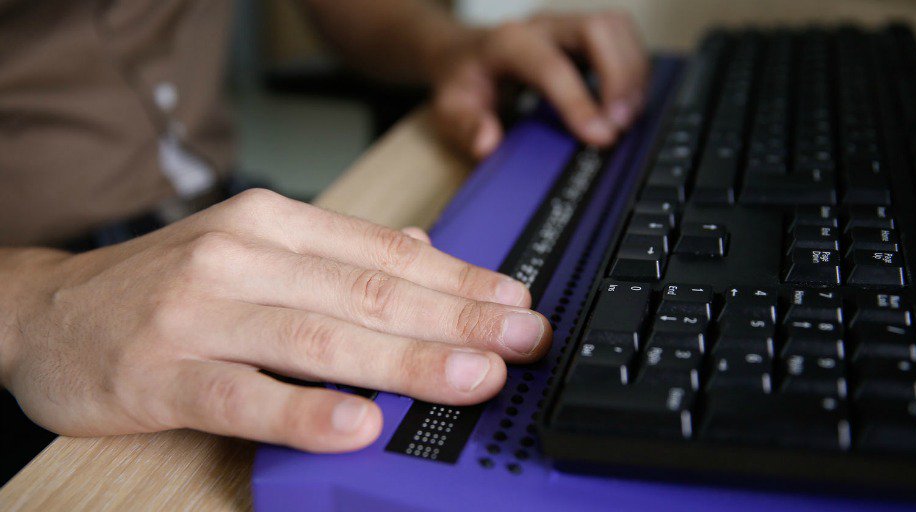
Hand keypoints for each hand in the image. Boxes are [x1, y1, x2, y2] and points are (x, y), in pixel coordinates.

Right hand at [0, 189, 550, 451]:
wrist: (45, 311)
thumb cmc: (164, 284)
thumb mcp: (254, 248)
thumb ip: (340, 252)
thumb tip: (422, 246)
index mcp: (274, 224)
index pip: (386, 253)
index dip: (460, 280)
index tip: (516, 304)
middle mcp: (242, 257)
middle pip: (367, 292)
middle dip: (455, 320)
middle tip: (520, 342)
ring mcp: (199, 313)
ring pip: (318, 338)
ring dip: (403, 359)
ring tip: (470, 378)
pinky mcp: (161, 372)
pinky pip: (243, 395)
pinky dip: (304, 410)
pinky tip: (360, 424)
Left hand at [430, 10, 648, 157]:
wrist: (465, 55)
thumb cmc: (463, 82)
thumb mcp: (448, 110)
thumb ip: (465, 126)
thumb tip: (487, 143)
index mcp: (508, 42)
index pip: (552, 66)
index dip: (579, 102)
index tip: (600, 137)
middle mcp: (543, 26)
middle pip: (598, 30)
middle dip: (619, 77)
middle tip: (621, 124)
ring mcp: (568, 26)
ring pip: (617, 29)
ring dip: (633, 73)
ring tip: (628, 117)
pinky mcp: (586, 36)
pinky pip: (623, 39)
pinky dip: (634, 70)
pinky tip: (627, 104)